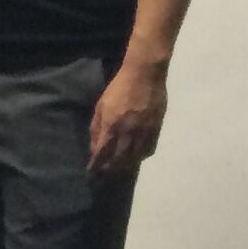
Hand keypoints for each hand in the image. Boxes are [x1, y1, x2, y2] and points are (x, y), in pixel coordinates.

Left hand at [87, 58, 167, 175]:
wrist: (144, 77)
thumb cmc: (118, 89)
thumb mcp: (100, 106)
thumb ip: (96, 127)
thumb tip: (94, 146)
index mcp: (111, 126)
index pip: (102, 152)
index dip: (96, 164)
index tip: (91, 172)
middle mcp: (128, 132)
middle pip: (119, 159)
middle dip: (110, 168)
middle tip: (105, 172)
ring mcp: (144, 131)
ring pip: (135, 157)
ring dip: (125, 165)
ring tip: (119, 168)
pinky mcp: (156, 128)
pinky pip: (149, 149)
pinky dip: (141, 156)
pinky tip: (136, 156)